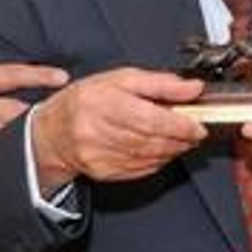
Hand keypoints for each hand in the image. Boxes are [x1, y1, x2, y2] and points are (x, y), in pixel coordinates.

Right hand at [0, 39, 69, 166]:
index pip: (13, 74)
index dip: (41, 75)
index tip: (62, 77)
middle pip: (19, 110)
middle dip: (40, 113)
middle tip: (61, 115)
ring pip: (9, 134)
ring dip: (26, 135)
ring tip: (46, 137)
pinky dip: (5, 152)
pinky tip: (18, 156)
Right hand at [30, 67, 205, 190]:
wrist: (54, 131)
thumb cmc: (87, 100)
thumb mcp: (121, 79)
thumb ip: (160, 83)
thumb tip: (193, 88)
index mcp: (102, 102)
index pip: (149, 118)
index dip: (178, 124)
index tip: (197, 125)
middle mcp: (97, 131)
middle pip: (151, 139)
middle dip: (180, 138)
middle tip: (196, 132)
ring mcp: (99, 155)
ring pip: (148, 156)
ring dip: (172, 150)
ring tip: (183, 140)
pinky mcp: (104, 172)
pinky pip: (140, 169)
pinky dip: (158, 161)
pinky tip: (163, 151)